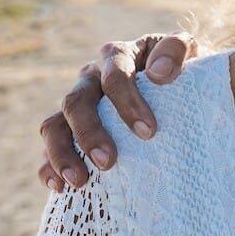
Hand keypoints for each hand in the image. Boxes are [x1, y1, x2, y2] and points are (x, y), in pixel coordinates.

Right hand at [37, 33, 197, 191]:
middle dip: (90, 133)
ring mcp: (77, 104)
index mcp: (117, 56)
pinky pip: (50, 147)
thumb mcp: (185, 48)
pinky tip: (61, 187)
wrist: (174, 78)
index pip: (115, 76)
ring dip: (62, 154)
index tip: (149, 132)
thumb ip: (175, 49)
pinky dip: (48, 166)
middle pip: (76, 102)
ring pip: (53, 125)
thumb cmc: (178, 66)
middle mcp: (90, 77)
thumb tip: (159, 73)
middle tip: (108, 162)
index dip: (128, 104)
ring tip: (80, 181)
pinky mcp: (69, 127)